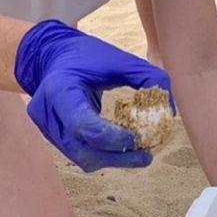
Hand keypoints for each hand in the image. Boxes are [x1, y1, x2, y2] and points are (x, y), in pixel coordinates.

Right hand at [14, 20, 173, 171]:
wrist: (53, 57)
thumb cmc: (88, 57)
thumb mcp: (119, 59)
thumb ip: (147, 78)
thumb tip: (168, 111)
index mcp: (59, 89)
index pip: (82, 125)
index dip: (112, 137)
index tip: (139, 138)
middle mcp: (47, 114)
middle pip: (82, 150)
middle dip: (117, 157)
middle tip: (147, 156)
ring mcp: (48, 130)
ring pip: (82, 158)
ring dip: (114, 160)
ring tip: (141, 154)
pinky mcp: (55, 139)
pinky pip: (82, 155)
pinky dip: (105, 155)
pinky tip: (124, 149)